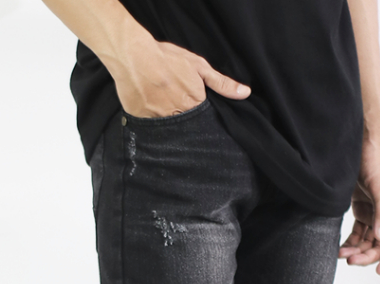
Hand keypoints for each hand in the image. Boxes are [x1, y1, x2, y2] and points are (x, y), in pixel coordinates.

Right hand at [110, 39, 249, 117]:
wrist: (134, 57)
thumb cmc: (167, 59)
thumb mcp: (198, 66)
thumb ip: (221, 83)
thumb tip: (245, 93)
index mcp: (194, 104)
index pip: (202, 119)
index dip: (198, 114)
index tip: (192, 107)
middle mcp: (178, 117)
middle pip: (186, 128)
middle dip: (183, 120)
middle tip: (174, 105)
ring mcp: (160, 122)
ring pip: (169, 131)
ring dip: (168, 123)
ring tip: (162, 108)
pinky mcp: (143, 122)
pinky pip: (151, 130)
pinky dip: (152, 123)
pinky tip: (150, 111)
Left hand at [339, 137, 379, 274]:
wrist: (361, 147)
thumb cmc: (375, 162)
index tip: (379, 271)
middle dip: (367, 256)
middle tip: (350, 260)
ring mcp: (375, 215)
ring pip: (368, 242)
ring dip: (356, 251)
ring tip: (341, 254)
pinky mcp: (363, 212)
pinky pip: (358, 234)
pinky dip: (350, 242)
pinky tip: (341, 248)